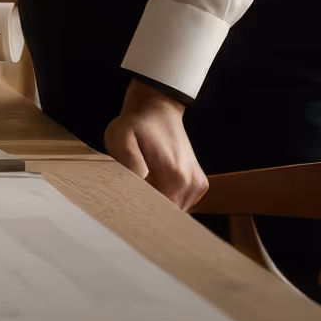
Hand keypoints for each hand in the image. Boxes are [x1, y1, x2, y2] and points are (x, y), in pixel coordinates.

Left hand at [104, 80, 205, 207]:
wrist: (157, 107)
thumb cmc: (137, 123)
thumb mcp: (122, 138)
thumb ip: (129, 165)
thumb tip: (133, 190)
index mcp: (175, 177)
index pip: (157, 213)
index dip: (139, 211)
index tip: (126, 203)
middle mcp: (191, 185)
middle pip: (166, 214)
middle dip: (148, 208)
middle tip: (129, 194)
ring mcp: (197, 185)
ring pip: (173, 210)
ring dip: (157, 202)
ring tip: (141, 184)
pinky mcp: (198, 184)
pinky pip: (180, 202)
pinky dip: (166, 197)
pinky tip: (153, 183)